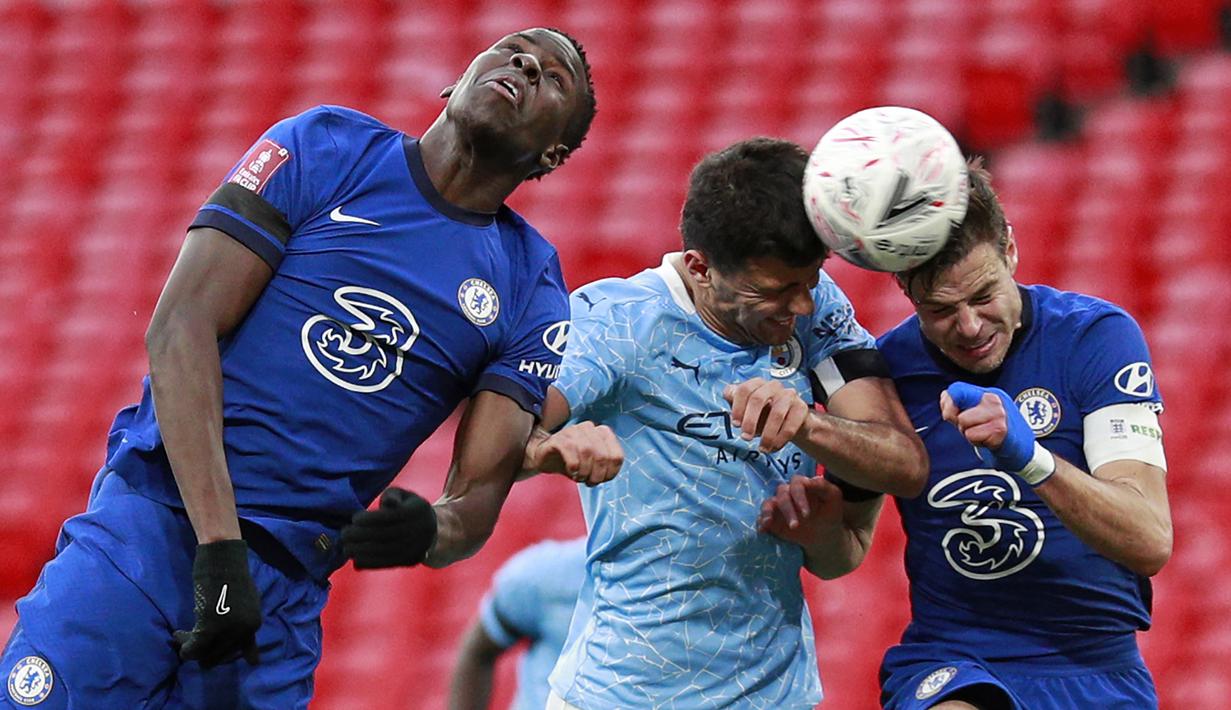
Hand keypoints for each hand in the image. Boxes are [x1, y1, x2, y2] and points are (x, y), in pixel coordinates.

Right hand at [173, 540, 260, 667]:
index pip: (239, 654)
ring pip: (204, 654)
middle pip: (219, 657)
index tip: (207, 644)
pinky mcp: (210, 626)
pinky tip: (177, 634)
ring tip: (181, 635)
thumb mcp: (247, 605)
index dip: (220, 652)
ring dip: (190, 649)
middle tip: (188, 638)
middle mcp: (245, 630)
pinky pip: (193, 648)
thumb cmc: (231, 577)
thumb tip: (253, 660)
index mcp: (255, 625)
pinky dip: (184, 646)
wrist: (222, 559)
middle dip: (202, 652)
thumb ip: (245, 629)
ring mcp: (229, 629)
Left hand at [341, 488, 437, 568]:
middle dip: (359, 535)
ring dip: (360, 551)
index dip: (369, 518)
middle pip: (384, 535)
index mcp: (417, 511)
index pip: (389, 516)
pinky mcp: (410, 561)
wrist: (432, 530)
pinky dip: (369, 563)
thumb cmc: (408, 507)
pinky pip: (387, 564)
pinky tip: (355, 559)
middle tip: (343, 534)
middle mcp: (419, 531)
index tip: (354, 518)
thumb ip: (392, 496)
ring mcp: (415, 548)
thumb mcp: (403, 495)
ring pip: (384, 552)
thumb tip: (387, 504)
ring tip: (345, 547)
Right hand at [523, 422, 623, 486]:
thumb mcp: (594, 464)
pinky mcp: (558, 439)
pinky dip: (573, 467)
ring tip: (580, 478)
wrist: (545, 457)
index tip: (602, 480)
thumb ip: (606, 466)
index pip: (617, 456)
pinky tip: (571, 472)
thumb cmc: (573, 461)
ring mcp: (573, 431)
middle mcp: (589, 428)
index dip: (611, 473)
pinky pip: (571, 453)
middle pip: (603, 456)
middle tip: (590, 482)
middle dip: (598, 475)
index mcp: (602, 433)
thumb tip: (609, 475)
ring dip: (585, 471)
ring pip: (588, 452)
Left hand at [723, 378, 810, 452]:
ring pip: (777, 413)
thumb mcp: (747, 411)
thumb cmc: (765, 416)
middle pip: (758, 398)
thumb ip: (735, 402)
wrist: (792, 424)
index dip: (738, 407)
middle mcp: (773, 386)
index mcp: (757, 384)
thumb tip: (728, 393)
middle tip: (746, 438)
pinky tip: (774, 447)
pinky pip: (791, 424)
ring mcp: (789, 395)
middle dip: (750, 421)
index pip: (744, 390)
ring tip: (762, 448)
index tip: (736, 425)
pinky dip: (780, 439)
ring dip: (767, 434)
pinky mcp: (801, 408)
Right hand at [758, 475, 844, 545]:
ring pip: (768, 503)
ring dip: (768, 513)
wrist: (824, 535)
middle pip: (781, 494)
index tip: (806, 514)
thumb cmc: (830, 513)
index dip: (799, 497)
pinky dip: (760, 523)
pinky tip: (762, 530)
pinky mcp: (772, 519)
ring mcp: (778, 506)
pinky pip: (761, 518)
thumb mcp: (833, 498)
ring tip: (768, 523)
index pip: (796, 483)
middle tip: (795, 526)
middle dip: (787, 509)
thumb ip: (823, 486)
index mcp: (802, 485)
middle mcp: (788, 493)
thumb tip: (810, 480)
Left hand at [943, 382, 1054, 484]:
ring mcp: (999, 414)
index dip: (947, 404)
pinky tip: (989, 441)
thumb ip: (962, 405)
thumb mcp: (980, 414)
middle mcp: (994, 400)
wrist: (1024, 451)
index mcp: (989, 394)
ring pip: (963, 423)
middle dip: (960, 424)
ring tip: (983, 435)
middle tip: (975, 429)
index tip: (950, 415)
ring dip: (969, 434)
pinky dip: (977, 442)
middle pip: (957, 410)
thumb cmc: (998, 433)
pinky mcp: (1000, 430)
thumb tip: (946, 397)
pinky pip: (972, 436)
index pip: (957, 389)